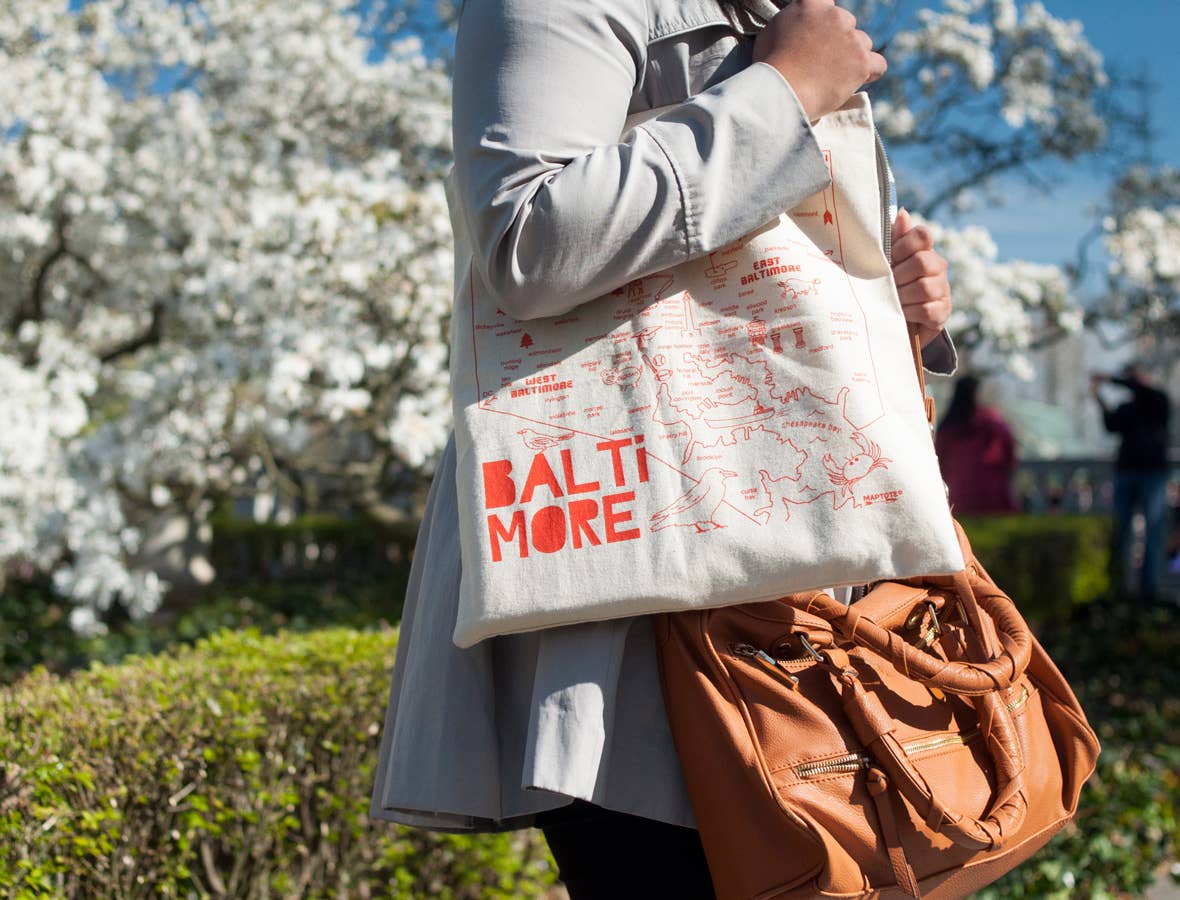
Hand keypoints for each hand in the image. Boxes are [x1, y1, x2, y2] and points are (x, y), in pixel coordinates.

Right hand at [753, 0, 886, 122]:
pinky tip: (857, 79)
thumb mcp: (771, 32)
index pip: (826, 0)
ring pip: (862, 43)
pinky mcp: (862, 62)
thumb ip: (791, 22)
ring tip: (833, 76)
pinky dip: (870, 72)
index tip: (818, 31)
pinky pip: (878, 64)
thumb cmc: (769, 68)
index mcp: (811, 4)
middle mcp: (835, 16)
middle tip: (821, 61)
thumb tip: (797, 28)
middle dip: (837, 39)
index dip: (823, 17)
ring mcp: (851, 39)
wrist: (780, 91)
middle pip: (846, 22)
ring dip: (852, 56)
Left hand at [891, 208, 950, 348]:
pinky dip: (910, 313)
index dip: (903, 246)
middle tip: (886, 285)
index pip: (922, 235)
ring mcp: (942, 290)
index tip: (888, 259)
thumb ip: (893, 240)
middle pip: (922, 262)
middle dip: (899, 276)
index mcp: (924, 251)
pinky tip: (902, 314)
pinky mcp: (942, 312)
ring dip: (902, 296)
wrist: (895, 323)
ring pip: (925, 287)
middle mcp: (938, 267)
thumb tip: (902, 213)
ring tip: (892, 301)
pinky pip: (927, 310)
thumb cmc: (888, 288)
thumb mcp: (886, 264)